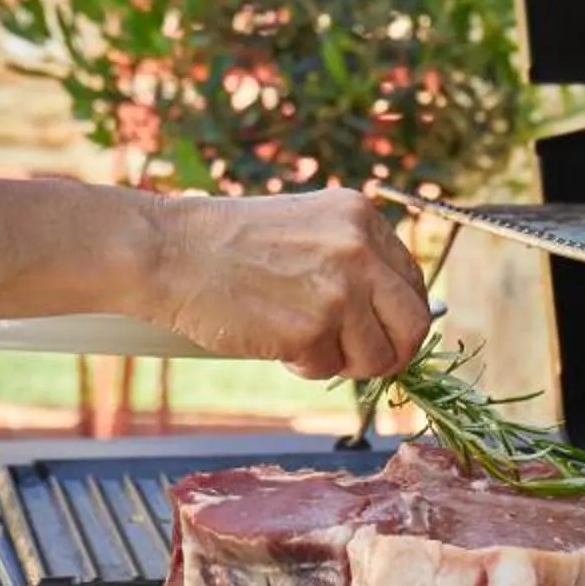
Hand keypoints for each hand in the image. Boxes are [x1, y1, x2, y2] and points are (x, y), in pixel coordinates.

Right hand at [144, 188, 432, 381]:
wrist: (169, 252)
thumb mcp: (305, 228)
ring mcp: (341, 289)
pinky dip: (303, 365)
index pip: (412, 281)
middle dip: (390, 351)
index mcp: (360, 216)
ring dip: (340, 360)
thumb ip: (350, 258)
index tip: (377, 330)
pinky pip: (330, 369)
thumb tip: (391, 315)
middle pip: (415, 324)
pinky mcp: (314, 328)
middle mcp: (360, 248)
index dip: (397, 315)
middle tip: (355, 356)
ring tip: (297, 339)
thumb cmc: (224, 244)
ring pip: (378, 356)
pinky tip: (271, 338)